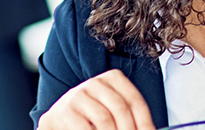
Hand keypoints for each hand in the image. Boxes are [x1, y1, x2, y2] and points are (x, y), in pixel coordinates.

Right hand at [39, 69, 155, 129]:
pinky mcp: (67, 110)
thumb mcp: (113, 113)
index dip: (145, 122)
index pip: (135, 101)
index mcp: (113, 79)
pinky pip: (87, 128)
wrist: (60, 119)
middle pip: (121, 109)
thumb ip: (130, 120)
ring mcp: (79, 94)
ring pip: (105, 120)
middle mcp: (96, 82)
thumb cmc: (91, 117)